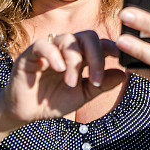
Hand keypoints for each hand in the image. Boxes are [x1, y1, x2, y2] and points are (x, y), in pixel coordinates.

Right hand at [2, 31, 125, 124]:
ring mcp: (49, 48)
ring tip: (71, 83)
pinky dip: (53, 55)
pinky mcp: (30, 53)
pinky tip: (59, 69)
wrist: (26, 113)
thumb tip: (124, 74)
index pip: (99, 43)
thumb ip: (101, 85)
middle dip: (96, 56)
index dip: (112, 48)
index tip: (121, 59)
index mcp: (81, 56)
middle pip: (88, 36)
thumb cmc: (53, 101)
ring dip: (74, 61)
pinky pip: (43, 44)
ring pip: (68, 39)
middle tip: (95, 79)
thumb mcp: (82, 96)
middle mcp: (66, 48)